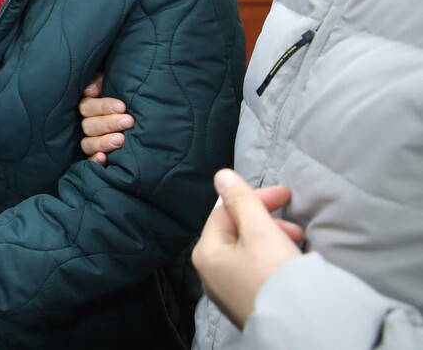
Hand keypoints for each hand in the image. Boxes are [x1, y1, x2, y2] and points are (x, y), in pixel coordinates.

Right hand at [79, 73, 133, 164]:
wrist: (149, 121)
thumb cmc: (129, 98)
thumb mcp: (116, 84)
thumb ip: (100, 81)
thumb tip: (90, 91)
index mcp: (90, 108)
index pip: (88, 107)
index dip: (103, 107)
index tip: (122, 106)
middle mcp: (89, 125)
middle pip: (89, 126)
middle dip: (109, 123)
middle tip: (128, 122)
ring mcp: (92, 142)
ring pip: (88, 144)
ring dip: (103, 142)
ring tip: (121, 140)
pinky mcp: (98, 157)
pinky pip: (90, 161)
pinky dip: (95, 161)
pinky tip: (104, 159)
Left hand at [192, 169, 305, 329]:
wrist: (300, 329)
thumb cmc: (277, 277)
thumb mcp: (260, 230)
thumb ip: (242, 200)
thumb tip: (222, 175)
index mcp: (206, 253)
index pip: (225, 211)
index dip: (254, 198)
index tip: (285, 194)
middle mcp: (210, 274)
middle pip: (236, 231)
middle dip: (266, 222)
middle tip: (295, 227)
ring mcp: (227, 291)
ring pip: (248, 251)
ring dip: (273, 239)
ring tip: (297, 244)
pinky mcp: (246, 303)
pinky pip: (255, 271)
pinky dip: (272, 259)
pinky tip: (290, 261)